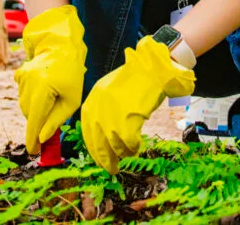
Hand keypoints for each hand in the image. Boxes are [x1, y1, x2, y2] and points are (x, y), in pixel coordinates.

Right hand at [14, 5, 86, 153]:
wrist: (62, 49)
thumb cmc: (72, 75)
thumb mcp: (71, 101)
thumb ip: (56, 120)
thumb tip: (41, 137)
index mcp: (43, 87)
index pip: (34, 119)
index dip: (32, 138)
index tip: (33, 151)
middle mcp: (28, 82)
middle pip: (28, 114)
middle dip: (38, 122)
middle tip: (50, 122)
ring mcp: (22, 77)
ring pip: (24, 106)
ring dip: (35, 110)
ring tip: (51, 98)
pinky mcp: (19, 75)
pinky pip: (21, 95)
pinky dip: (29, 99)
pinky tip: (42, 90)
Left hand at [82, 36, 194, 173]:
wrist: (152, 70)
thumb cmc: (134, 80)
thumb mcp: (109, 92)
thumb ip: (102, 111)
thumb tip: (101, 137)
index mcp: (93, 102)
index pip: (88, 133)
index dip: (94, 150)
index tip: (100, 160)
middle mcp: (99, 110)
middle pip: (98, 143)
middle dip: (105, 160)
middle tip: (112, 169)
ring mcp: (113, 115)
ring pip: (114, 146)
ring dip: (123, 153)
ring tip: (129, 153)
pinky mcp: (129, 119)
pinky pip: (128, 144)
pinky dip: (133, 148)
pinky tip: (137, 146)